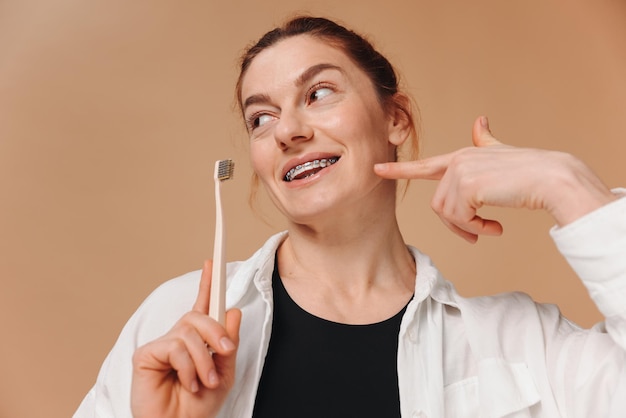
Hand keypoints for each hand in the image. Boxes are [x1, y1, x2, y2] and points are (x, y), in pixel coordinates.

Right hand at [131, 260, 241, 417]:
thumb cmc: (198, 406)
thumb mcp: (224, 374)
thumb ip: (228, 343)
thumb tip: (232, 311)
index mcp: (198, 341)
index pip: (203, 306)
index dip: (207, 283)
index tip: (212, 262)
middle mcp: (179, 338)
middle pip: (198, 315)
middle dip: (216, 332)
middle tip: (225, 352)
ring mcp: (162, 345)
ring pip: (188, 332)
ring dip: (204, 359)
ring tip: (206, 381)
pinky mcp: (146, 354)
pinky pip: (175, 347)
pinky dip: (187, 367)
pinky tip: (187, 382)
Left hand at [375, 116, 615, 241]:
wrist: (552, 178)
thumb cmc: (530, 171)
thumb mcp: (501, 155)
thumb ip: (485, 143)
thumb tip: (479, 121)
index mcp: (462, 156)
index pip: (425, 165)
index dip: (400, 169)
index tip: (377, 169)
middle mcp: (457, 161)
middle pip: (439, 204)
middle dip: (456, 225)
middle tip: (477, 234)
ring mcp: (461, 172)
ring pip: (447, 213)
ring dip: (468, 228)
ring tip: (488, 228)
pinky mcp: (468, 185)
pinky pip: (459, 218)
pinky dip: (476, 228)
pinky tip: (494, 227)